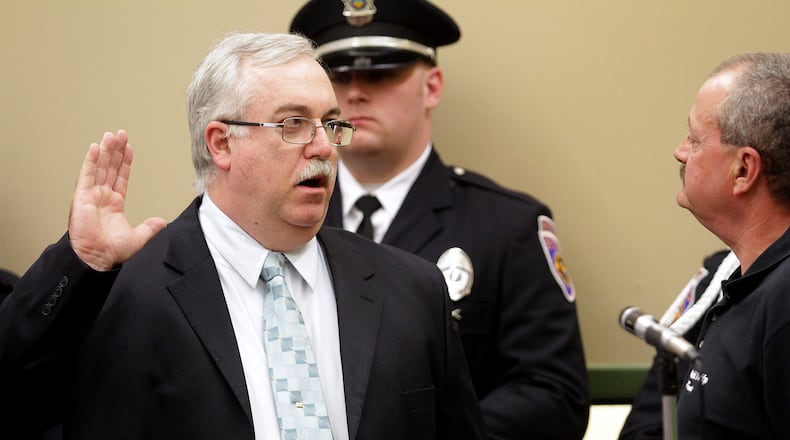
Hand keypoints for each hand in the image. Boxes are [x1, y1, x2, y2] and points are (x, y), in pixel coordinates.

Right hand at [68, 130, 166, 270]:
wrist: (96, 259)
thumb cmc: (111, 252)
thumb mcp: (138, 238)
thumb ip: (149, 228)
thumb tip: (162, 222)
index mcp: (114, 204)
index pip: (121, 177)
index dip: (125, 162)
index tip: (128, 147)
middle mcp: (102, 197)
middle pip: (110, 168)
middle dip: (115, 150)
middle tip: (120, 134)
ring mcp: (91, 196)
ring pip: (99, 168)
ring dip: (105, 151)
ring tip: (111, 135)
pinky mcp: (81, 198)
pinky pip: (86, 176)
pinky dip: (90, 161)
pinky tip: (94, 148)